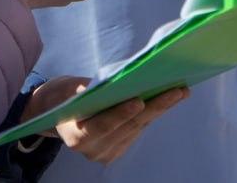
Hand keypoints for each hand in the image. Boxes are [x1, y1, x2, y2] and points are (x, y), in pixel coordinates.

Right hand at [22, 76, 189, 164]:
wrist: (58, 115)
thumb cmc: (62, 96)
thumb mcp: (66, 87)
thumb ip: (82, 88)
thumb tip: (107, 83)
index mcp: (77, 137)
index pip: (102, 126)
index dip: (120, 114)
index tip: (139, 101)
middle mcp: (94, 150)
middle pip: (128, 127)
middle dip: (154, 107)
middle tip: (175, 91)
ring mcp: (107, 153)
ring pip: (138, 128)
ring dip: (160, 109)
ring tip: (178, 92)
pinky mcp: (118, 149)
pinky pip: (138, 130)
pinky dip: (152, 114)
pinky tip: (167, 100)